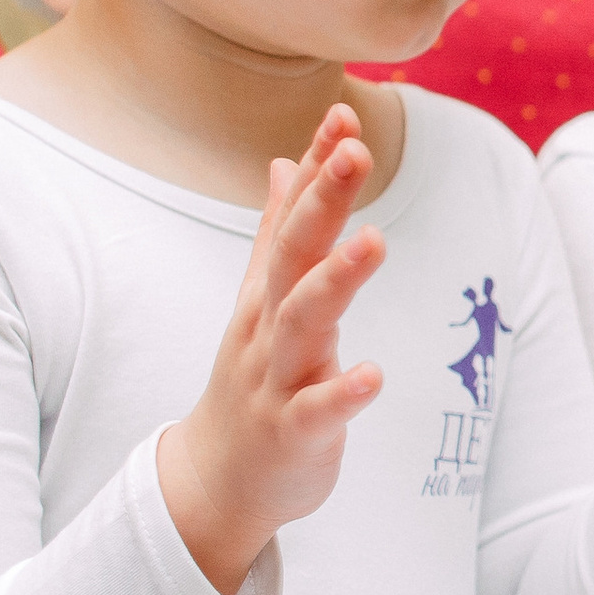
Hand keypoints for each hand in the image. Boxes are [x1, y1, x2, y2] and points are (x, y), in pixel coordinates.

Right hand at [159, 104, 387, 594]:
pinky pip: (318, 410)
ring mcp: (276, 378)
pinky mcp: (293, 431)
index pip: (294, 218)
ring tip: (375, 241)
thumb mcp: (264, 299)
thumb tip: (288, 162)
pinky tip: (373, 374)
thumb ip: (280, 232)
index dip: (318, 168)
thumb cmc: (255, 379)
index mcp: (268, 293)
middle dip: (324, 202)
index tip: (345, 115)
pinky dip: (342, 391)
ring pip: (303, 323)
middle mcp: (267, 327)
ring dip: (337, 280)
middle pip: (295, 256)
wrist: (218, 479)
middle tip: (356, 152)